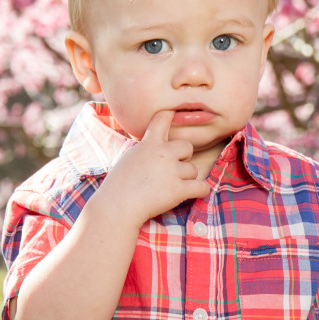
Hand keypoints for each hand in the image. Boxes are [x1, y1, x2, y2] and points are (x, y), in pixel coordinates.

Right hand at [100, 109, 210, 224]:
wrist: (116, 206)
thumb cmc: (119, 185)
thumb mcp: (130, 158)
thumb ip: (147, 150)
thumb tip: (159, 147)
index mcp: (149, 143)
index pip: (162, 118)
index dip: (171, 114)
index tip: (175, 112)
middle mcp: (163, 153)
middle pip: (187, 146)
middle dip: (184, 157)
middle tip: (173, 168)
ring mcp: (172, 171)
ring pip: (193, 170)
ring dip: (186, 178)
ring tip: (170, 187)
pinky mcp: (179, 189)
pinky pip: (202, 187)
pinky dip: (200, 191)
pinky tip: (193, 193)